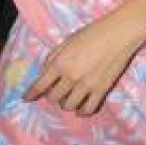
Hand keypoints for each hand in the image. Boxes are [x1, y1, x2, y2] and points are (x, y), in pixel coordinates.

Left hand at [24, 12, 142, 113]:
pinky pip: (88, 109)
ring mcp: (87, 85)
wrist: (119, 33)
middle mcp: (71, 76)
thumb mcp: (67, 41)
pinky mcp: (101, 90)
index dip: (31, 93)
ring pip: (68, 105)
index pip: (40, 84)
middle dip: (51, 96)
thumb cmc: (92, 33)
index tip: (26, 98)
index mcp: (60, 62)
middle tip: (55, 91)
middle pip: (53, 97)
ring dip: (65, 103)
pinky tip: (80, 109)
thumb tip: (44, 72)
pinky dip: (82, 111)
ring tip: (68, 97)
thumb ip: (53, 57)